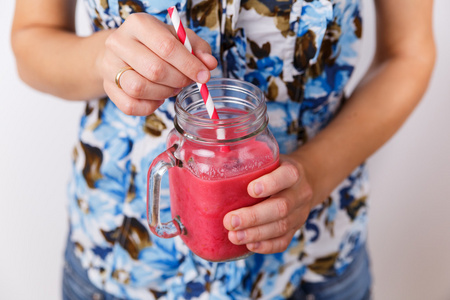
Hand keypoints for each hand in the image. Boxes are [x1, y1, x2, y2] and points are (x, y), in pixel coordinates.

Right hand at [100, 13, 217, 115]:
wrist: (122, 52)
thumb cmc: (155, 44)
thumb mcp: (178, 38)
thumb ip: (197, 49)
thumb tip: (210, 64)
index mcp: (138, 24)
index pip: (167, 47)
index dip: (189, 65)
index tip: (204, 76)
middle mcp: (119, 42)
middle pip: (154, 70)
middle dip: (178, 80)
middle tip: (186, 82)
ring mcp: (110, 66)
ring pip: (139, 88)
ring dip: (163, 93)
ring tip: (171, 87)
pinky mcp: (108, 87)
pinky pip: (131, 106)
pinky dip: (150, 106)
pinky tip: (157, 97)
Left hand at [223, 155, 313, 253]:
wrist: (304, 182)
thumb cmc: (275, 169)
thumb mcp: (267, 159)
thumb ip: (248, 161)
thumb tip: (214, 163)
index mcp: (293, 172)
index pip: (287, 176)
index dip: (270, 183)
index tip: (250, 189)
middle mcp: (299, 193)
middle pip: (281, 207)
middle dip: (253, 217)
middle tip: (230, 221)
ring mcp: (299, 213)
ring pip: (281, 227)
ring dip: (255, 234)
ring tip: (234, 236)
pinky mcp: (295, 229)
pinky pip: (284, 241)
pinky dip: (266, 246)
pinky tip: (249, 245)